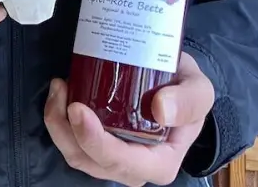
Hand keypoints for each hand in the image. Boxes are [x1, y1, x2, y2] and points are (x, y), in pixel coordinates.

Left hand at [45, 53, 214, 186]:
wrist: (179, 88)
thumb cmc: (188, 94)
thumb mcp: (200, 91)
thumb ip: (189, 101)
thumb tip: (161, 110)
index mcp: (159, 164)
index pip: (120, 162)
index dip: (94, 140)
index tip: (78, 108)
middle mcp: (132, 169)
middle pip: (89, 160)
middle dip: (66, 129)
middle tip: (61, 89)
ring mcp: (112, 160)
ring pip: (74, 153)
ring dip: (57, 123)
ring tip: (58, 87)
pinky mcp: (97, 146)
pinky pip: (71, 142)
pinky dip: (59, 119)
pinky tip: (61, 92)